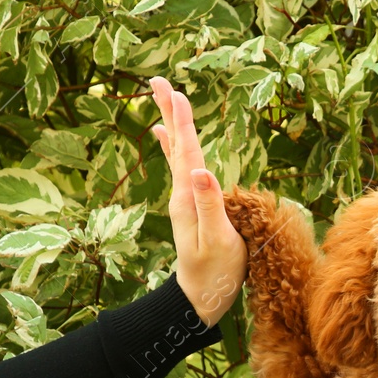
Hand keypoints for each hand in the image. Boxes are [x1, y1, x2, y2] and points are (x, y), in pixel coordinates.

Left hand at [149, 77, 246, 326]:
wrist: (200, 297)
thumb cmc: (216, 273)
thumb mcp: (219, 241)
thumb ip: (210, 205)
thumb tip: (201, 170)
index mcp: (189, 198)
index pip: (187, 153)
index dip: (183, 123)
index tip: (177, 93)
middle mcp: (183, 194)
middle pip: (176, 145)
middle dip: (170, 112)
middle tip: (158, 80)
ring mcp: (185, 198)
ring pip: (177, 152)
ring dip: (172, 123)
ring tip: (164, 96)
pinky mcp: (191, 205)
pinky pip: (181, 166)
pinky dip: (175, 146)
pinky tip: (167, 137)